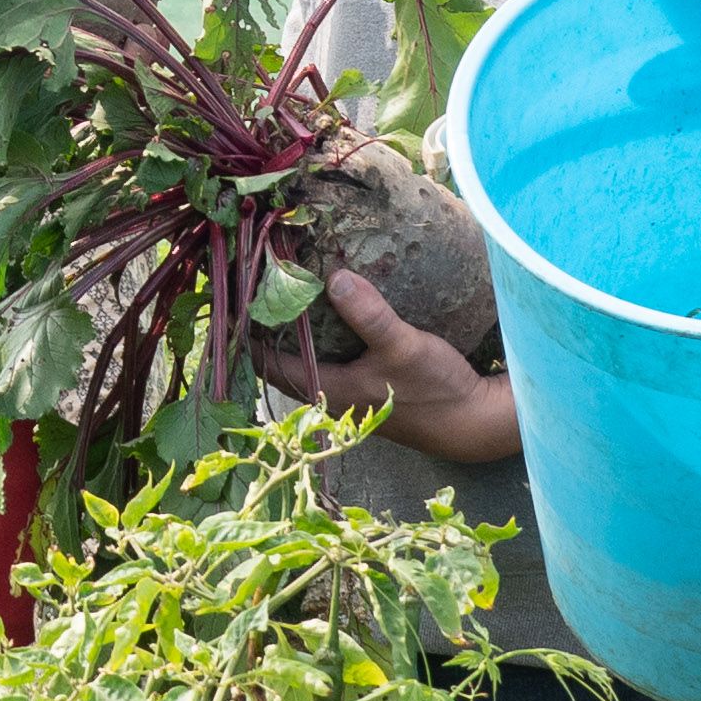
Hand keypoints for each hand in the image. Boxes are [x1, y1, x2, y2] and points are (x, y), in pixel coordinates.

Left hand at [251, 266, 521, 466]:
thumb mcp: (403, 346)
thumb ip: (368, 314)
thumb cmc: (436, 390)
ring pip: (301, 359)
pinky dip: (314, 334)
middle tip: (247, 283)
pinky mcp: (363, 386)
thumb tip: (335, 277)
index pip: (264, 359)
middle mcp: (328, 395)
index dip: (242, 330)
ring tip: (275, 289)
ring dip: (287, 330)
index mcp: (326, 388)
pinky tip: (321, 309)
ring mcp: (345, 393)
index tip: (228, 293)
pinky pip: (324, 357)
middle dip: (260, 326)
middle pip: (276, 359)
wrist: (473, 423)